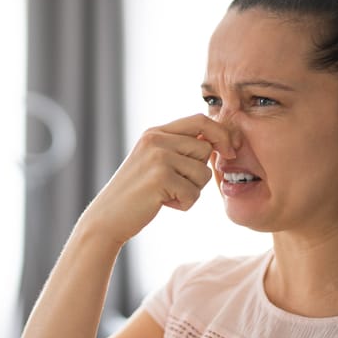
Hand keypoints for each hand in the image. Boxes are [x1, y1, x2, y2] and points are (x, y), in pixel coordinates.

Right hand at [80, 114, 235, 244]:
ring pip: (203, 173)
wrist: (107, 217)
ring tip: (167, 194)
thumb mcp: (155, 161)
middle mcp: (156, 139)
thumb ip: (179, 148)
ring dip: (192, 191)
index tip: (230, 151)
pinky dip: (184, 204)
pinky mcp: (160, 178)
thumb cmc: (137, 193)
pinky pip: (194, 193)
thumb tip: (218, 141)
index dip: (221, 134)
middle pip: (205, 149)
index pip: (200, 120)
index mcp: (155, 132)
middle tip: (176, 185)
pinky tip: (163, 204)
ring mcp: (157, 157)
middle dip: (198, 173)